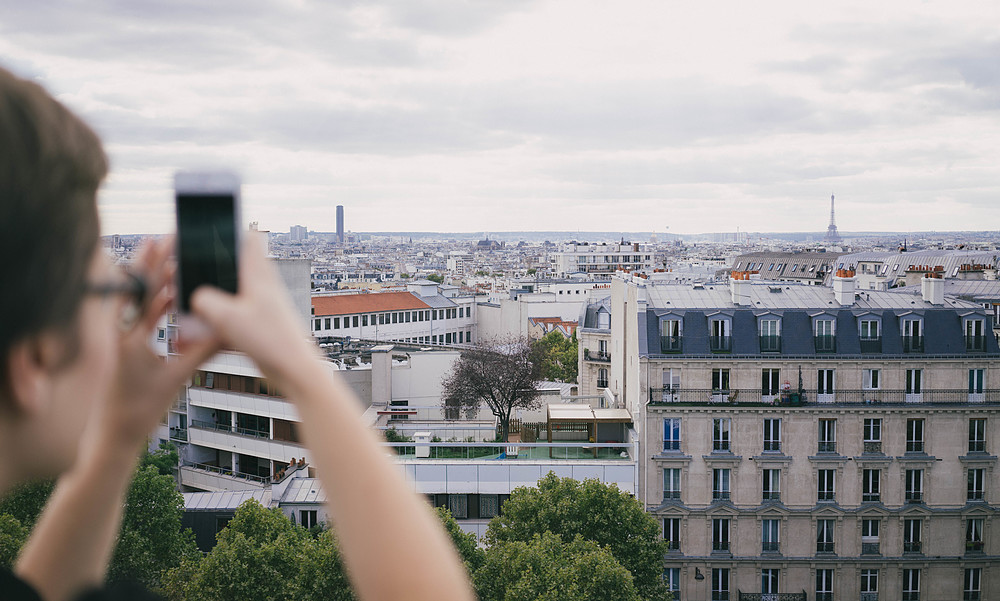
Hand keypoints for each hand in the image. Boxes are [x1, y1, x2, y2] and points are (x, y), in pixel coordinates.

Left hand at [91, 238, 219, 454]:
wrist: (114, 436)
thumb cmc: (140, 410)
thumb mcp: (176, 379)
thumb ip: (202, 352)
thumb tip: (229, 331)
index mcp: (129, 339)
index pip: (141, 293)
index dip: (152, 265)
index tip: (160, 242)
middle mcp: (121, 335)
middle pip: (136, 290)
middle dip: (152, 265)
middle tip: (166, 241)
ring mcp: (122, 342)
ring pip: (139, 304)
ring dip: (155, 285)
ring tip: (172, 264)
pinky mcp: (127, 351)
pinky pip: (141, 320)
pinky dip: (155, 306)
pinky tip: (168, 297)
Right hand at [190, 233, 317, 388]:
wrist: (295, 372)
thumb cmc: (270, 341)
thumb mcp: (227, 317)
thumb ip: (204, 301)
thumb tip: (194, 297)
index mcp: (258, 274)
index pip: (249, 237)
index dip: (230, 228)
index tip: (207, 225)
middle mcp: (262, 287)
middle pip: (234, 265)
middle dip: (211, 266)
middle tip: (187, 267)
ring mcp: (261, 307)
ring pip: (231, 293)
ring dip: (211, 298)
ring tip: (187, 302)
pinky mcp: (258, 326)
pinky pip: (231, 318)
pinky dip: (215, 323)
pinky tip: (196, 335)